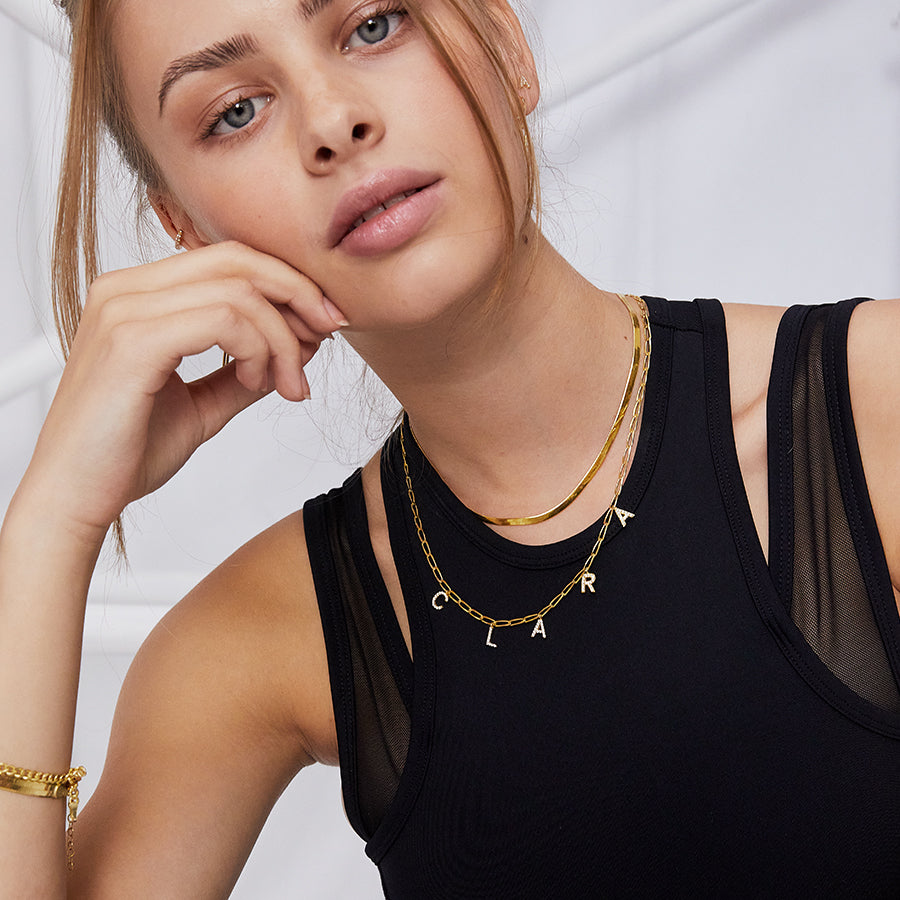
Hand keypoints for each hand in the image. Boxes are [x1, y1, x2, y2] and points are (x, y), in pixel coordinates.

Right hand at [23, 241, 344, 542]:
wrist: (76, 497)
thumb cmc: (126, 452)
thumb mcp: (204, 404)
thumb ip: (246, 369)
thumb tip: (298, 348)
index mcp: (138, 295)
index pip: (228, 259)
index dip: (286, 283)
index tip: (322, 323)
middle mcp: (126, 289)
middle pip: (238, 259)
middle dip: (298, 294)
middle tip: (327, 334)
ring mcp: (125, 310)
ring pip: (239, 292)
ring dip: (281, 340)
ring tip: (285, 384)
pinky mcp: (132, 341)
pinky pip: (223, 320)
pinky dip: (257, 350)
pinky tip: (255, 384)